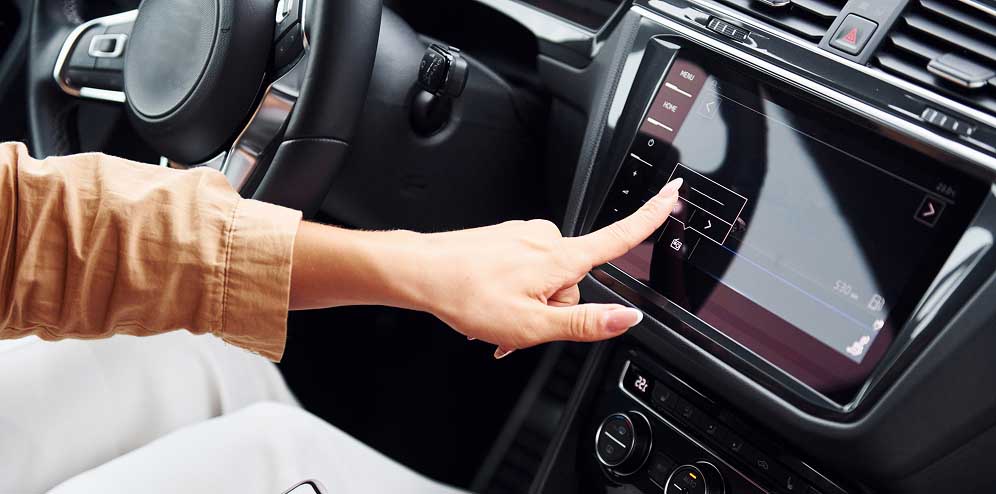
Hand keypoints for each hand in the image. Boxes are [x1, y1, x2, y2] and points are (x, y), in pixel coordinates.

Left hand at [416, 178, 682, 357]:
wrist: (419, 272)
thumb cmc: (467, 294)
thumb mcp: (531, 324)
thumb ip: (585, 323)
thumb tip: (629, 318)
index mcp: (560, 258)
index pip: (620, 236)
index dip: (651, 216)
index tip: (673, 194)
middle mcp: (546, 240)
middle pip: (575, 284)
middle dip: (553, 310)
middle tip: (518, 329)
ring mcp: (524, 238)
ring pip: (547, 282)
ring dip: (529, 307)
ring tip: (496, 322)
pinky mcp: (507, 241)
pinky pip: (525, 273)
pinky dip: (514, 295)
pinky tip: (490, 309)